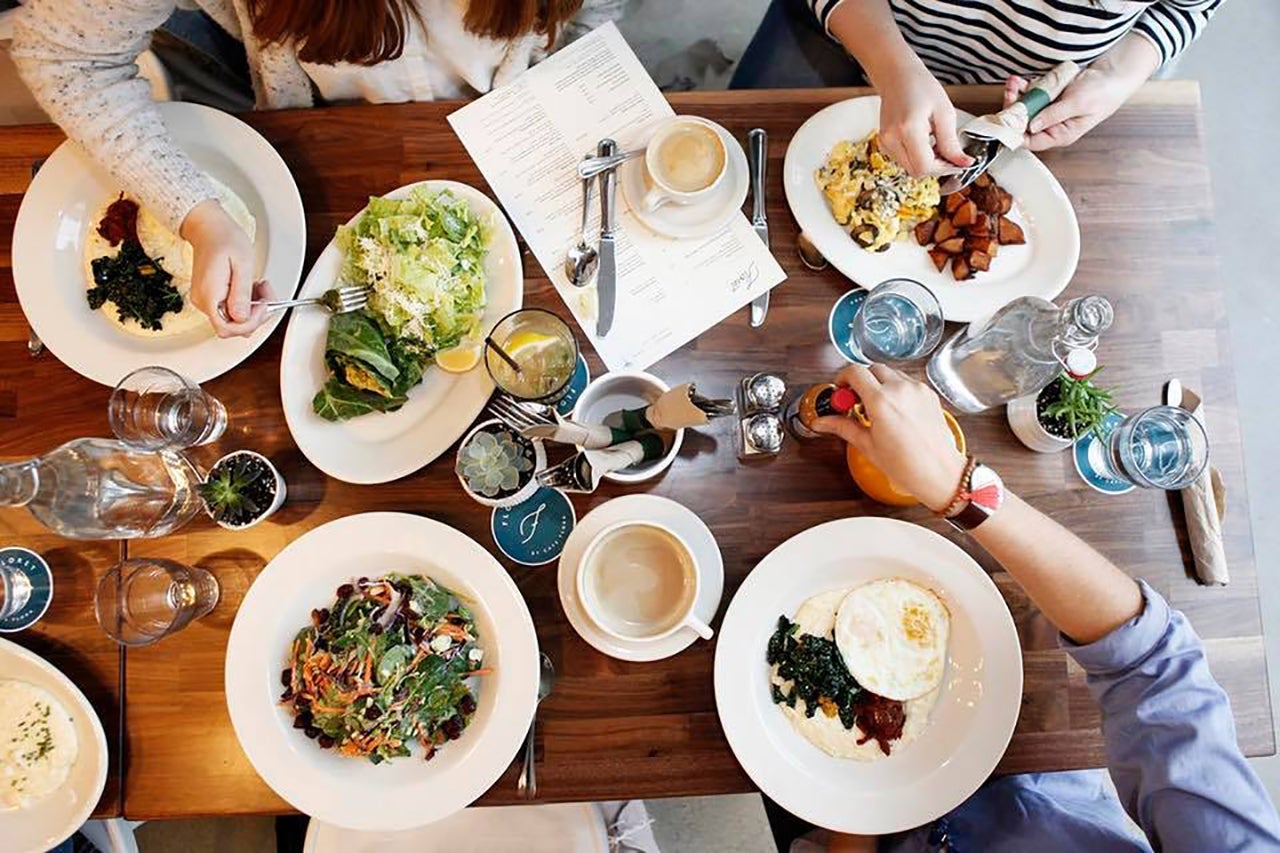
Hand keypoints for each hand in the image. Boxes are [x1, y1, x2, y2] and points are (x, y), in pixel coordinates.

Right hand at [180, 199, 269, 337]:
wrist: (209, 227)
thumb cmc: (224, 239)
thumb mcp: (242, 264)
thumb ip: (242, 293)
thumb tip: (242, 318)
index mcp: (209, 295)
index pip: (227, 329)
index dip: (250, 323)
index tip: (263, 305)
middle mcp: (204, 302)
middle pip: (232, 327)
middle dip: (255, 315)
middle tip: (266, 294)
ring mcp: (206, 300)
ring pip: (234, 319)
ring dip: (252, 308)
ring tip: (260, 287)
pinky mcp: (211, 297)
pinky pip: (230, 309)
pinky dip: (245, 302)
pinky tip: (251, 288)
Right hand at [812, 365, 966, 511]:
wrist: (940, 473)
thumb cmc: (907, 465)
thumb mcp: (867, 445)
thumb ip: (843, 427)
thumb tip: (822, 422)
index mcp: (881, 401)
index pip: (854, 372)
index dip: (842, 378)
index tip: (841, 391)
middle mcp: (900, 389)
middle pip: (872, 369)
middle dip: (861, 381)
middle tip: (855, 401)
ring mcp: (917, 390)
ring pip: (891, 374)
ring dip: (879, 384)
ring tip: (876, 409)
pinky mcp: (929, 394)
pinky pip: (907, 383)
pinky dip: (897, 390)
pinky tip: (895, 411)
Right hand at [877, 60, 972, 176]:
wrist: (897, 77)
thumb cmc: (920, 87)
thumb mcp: (944, 112)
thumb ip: (952, 142)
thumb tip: (963, 163)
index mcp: (908, 129)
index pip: (925, 166)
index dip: (944, 169)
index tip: (959, 164)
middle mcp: (892, 139)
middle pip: (917, 171)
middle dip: (937, 167)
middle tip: (951, 155)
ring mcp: (885, 143)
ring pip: (910, 168)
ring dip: (927, 163)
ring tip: (937, 143)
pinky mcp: (883, 144)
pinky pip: (904, 161)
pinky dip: (917, 157)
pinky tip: (925, 143)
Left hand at [1003, 48, 1151, 151]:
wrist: (1113, 73)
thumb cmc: (1102, 93)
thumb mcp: (1078, 104)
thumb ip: (1053, 115)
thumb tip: (1031, 126)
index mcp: (1060, 135)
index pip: (1031, 141)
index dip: (1015, 132)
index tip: (1005, 120)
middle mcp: (1051, 126)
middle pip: (1023, 124)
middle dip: (1013, 109)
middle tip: (1009, 93)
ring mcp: (1048, 111)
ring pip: (1024, 108)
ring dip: (1016, 95)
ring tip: (1013, 83)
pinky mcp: (1048, 97)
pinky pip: (1030, 95)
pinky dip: (1023, 87)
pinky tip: (1018, 80)